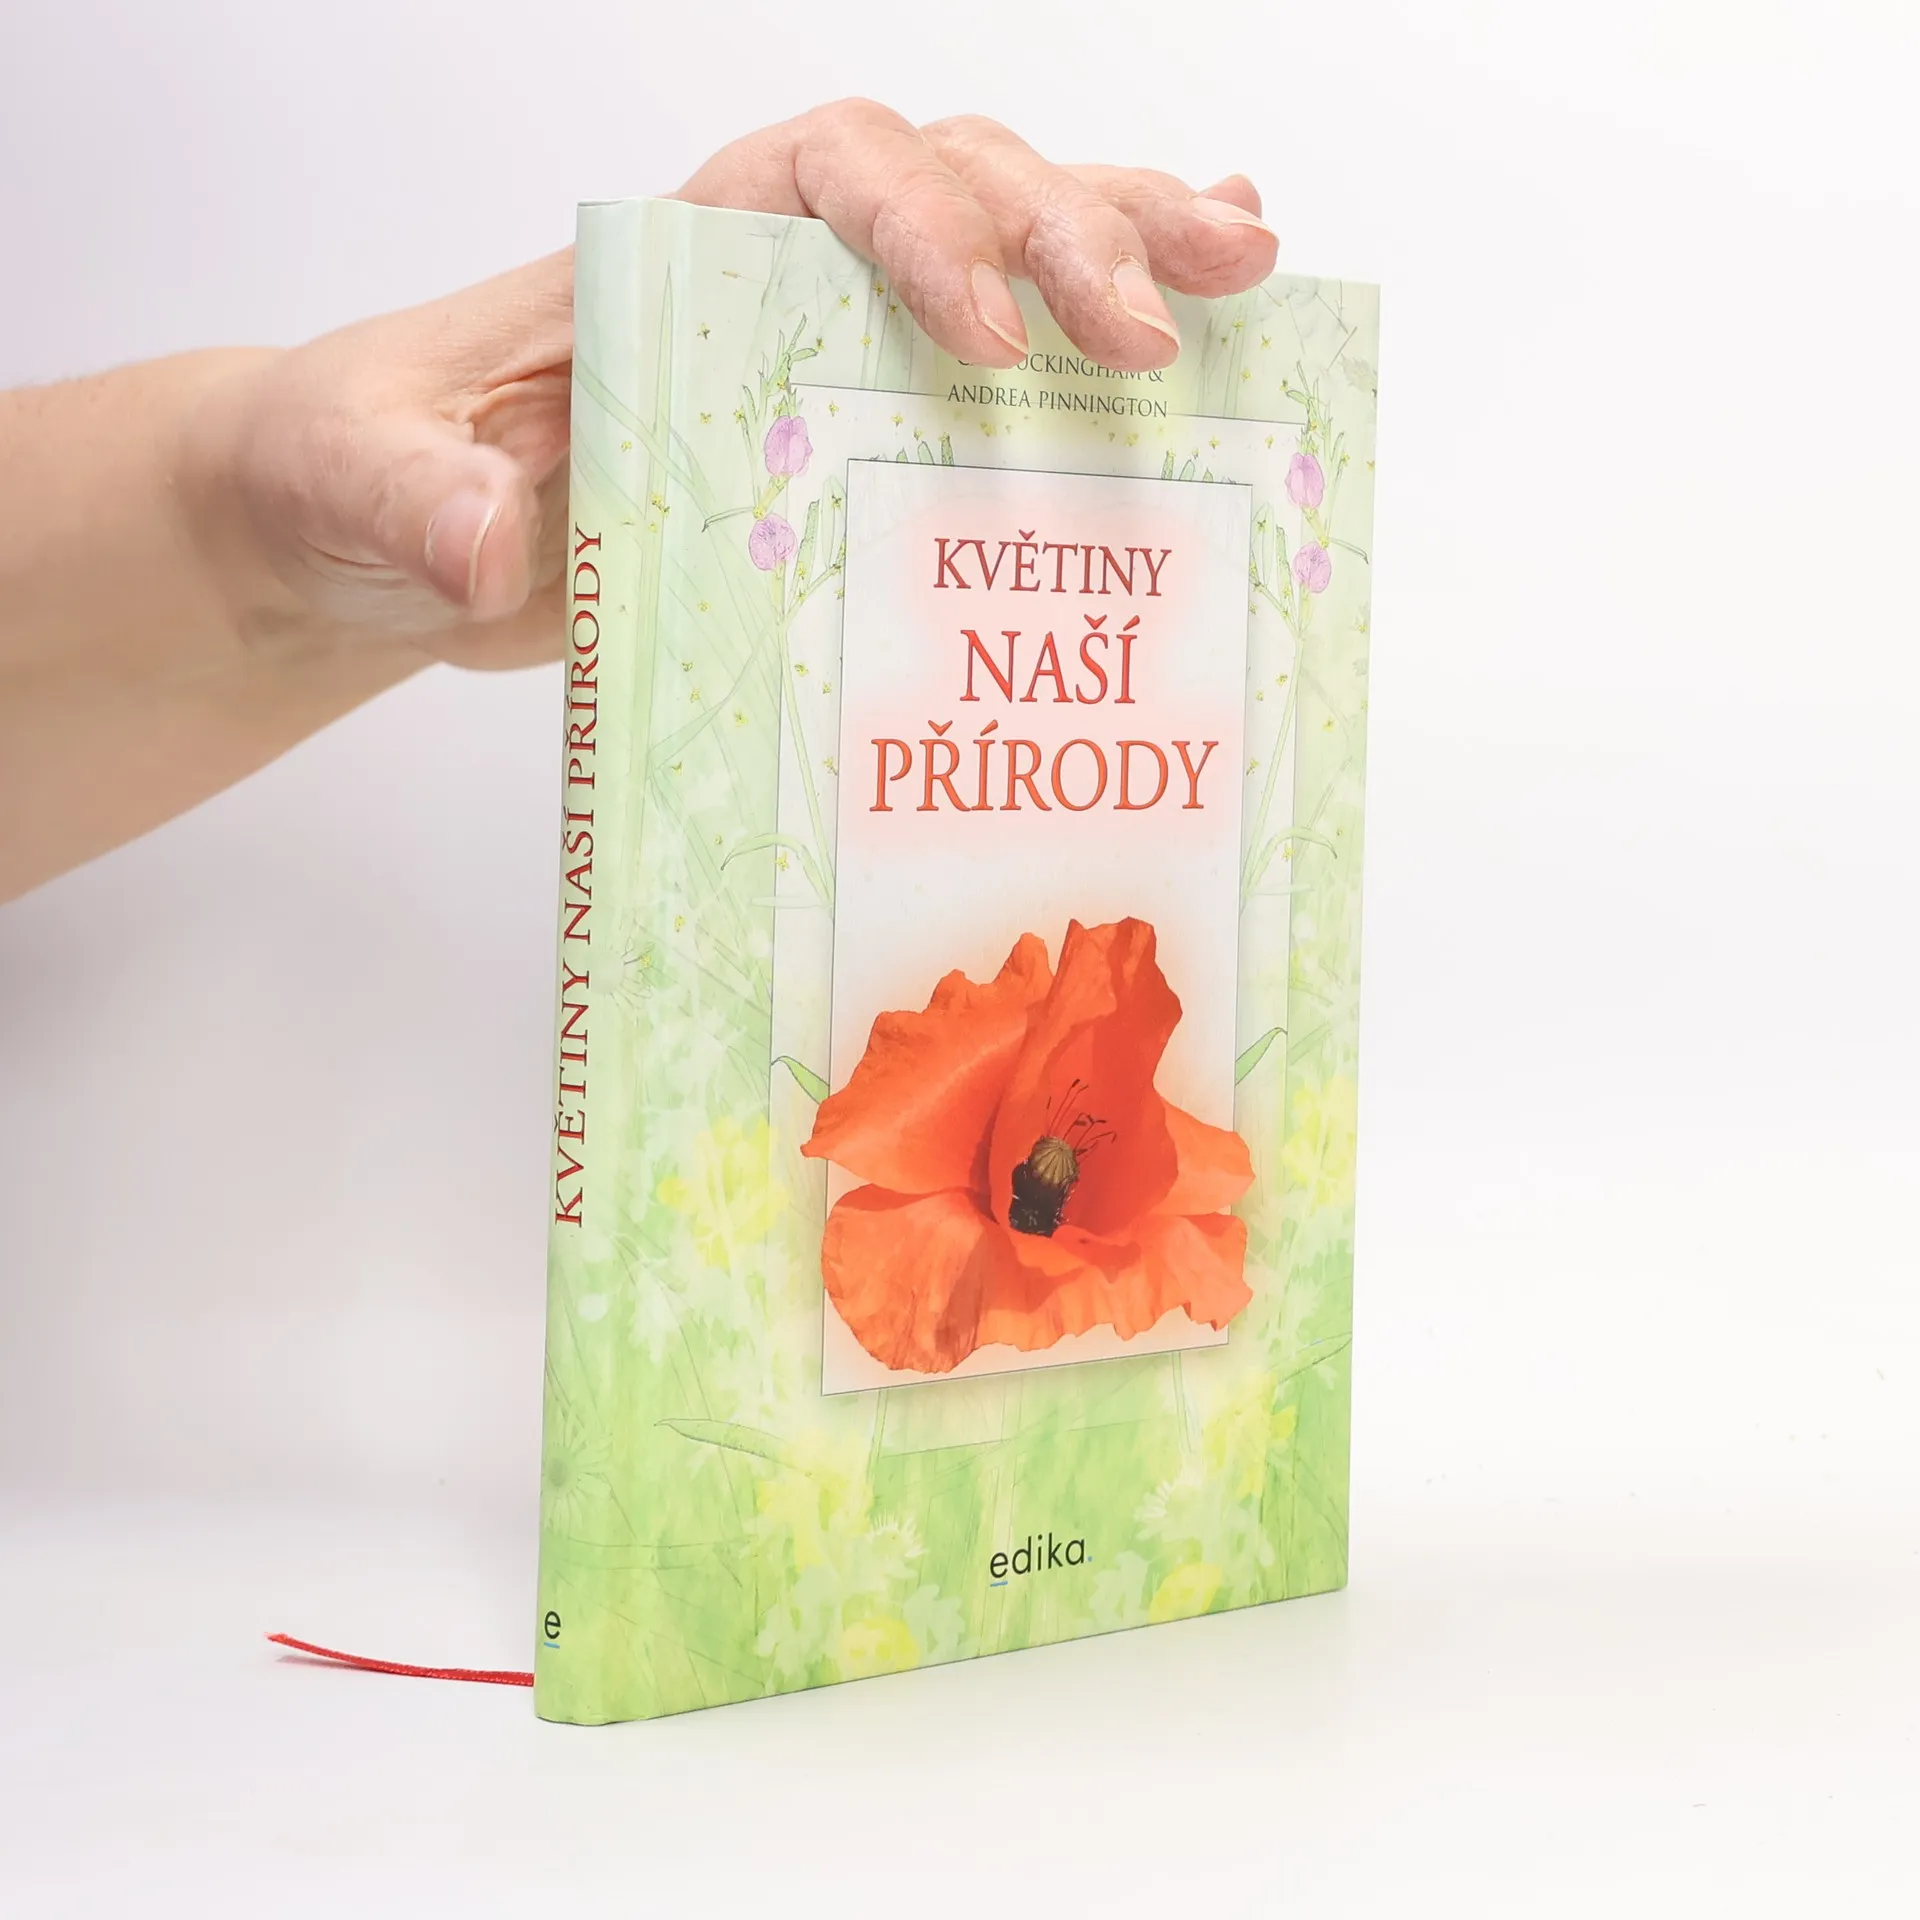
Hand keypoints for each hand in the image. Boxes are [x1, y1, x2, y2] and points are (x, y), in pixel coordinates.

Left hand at [188, 101, 1277, 674]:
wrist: (381, 526)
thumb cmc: (367, 474)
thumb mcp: (357, 480)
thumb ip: (414, 493)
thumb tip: (495, 543)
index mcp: (675, 246)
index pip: (831, 175)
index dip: (930, 234)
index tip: (990, 347)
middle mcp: (775, 269)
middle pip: (959, 187)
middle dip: (1074, 237)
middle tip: (1166, 332)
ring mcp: (829, 341)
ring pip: (1008, 245)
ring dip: (1130, 246)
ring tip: (1247, 273)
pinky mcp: (854, 426)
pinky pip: (1000, 344)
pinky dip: (1100, 311)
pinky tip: (1216, 301)